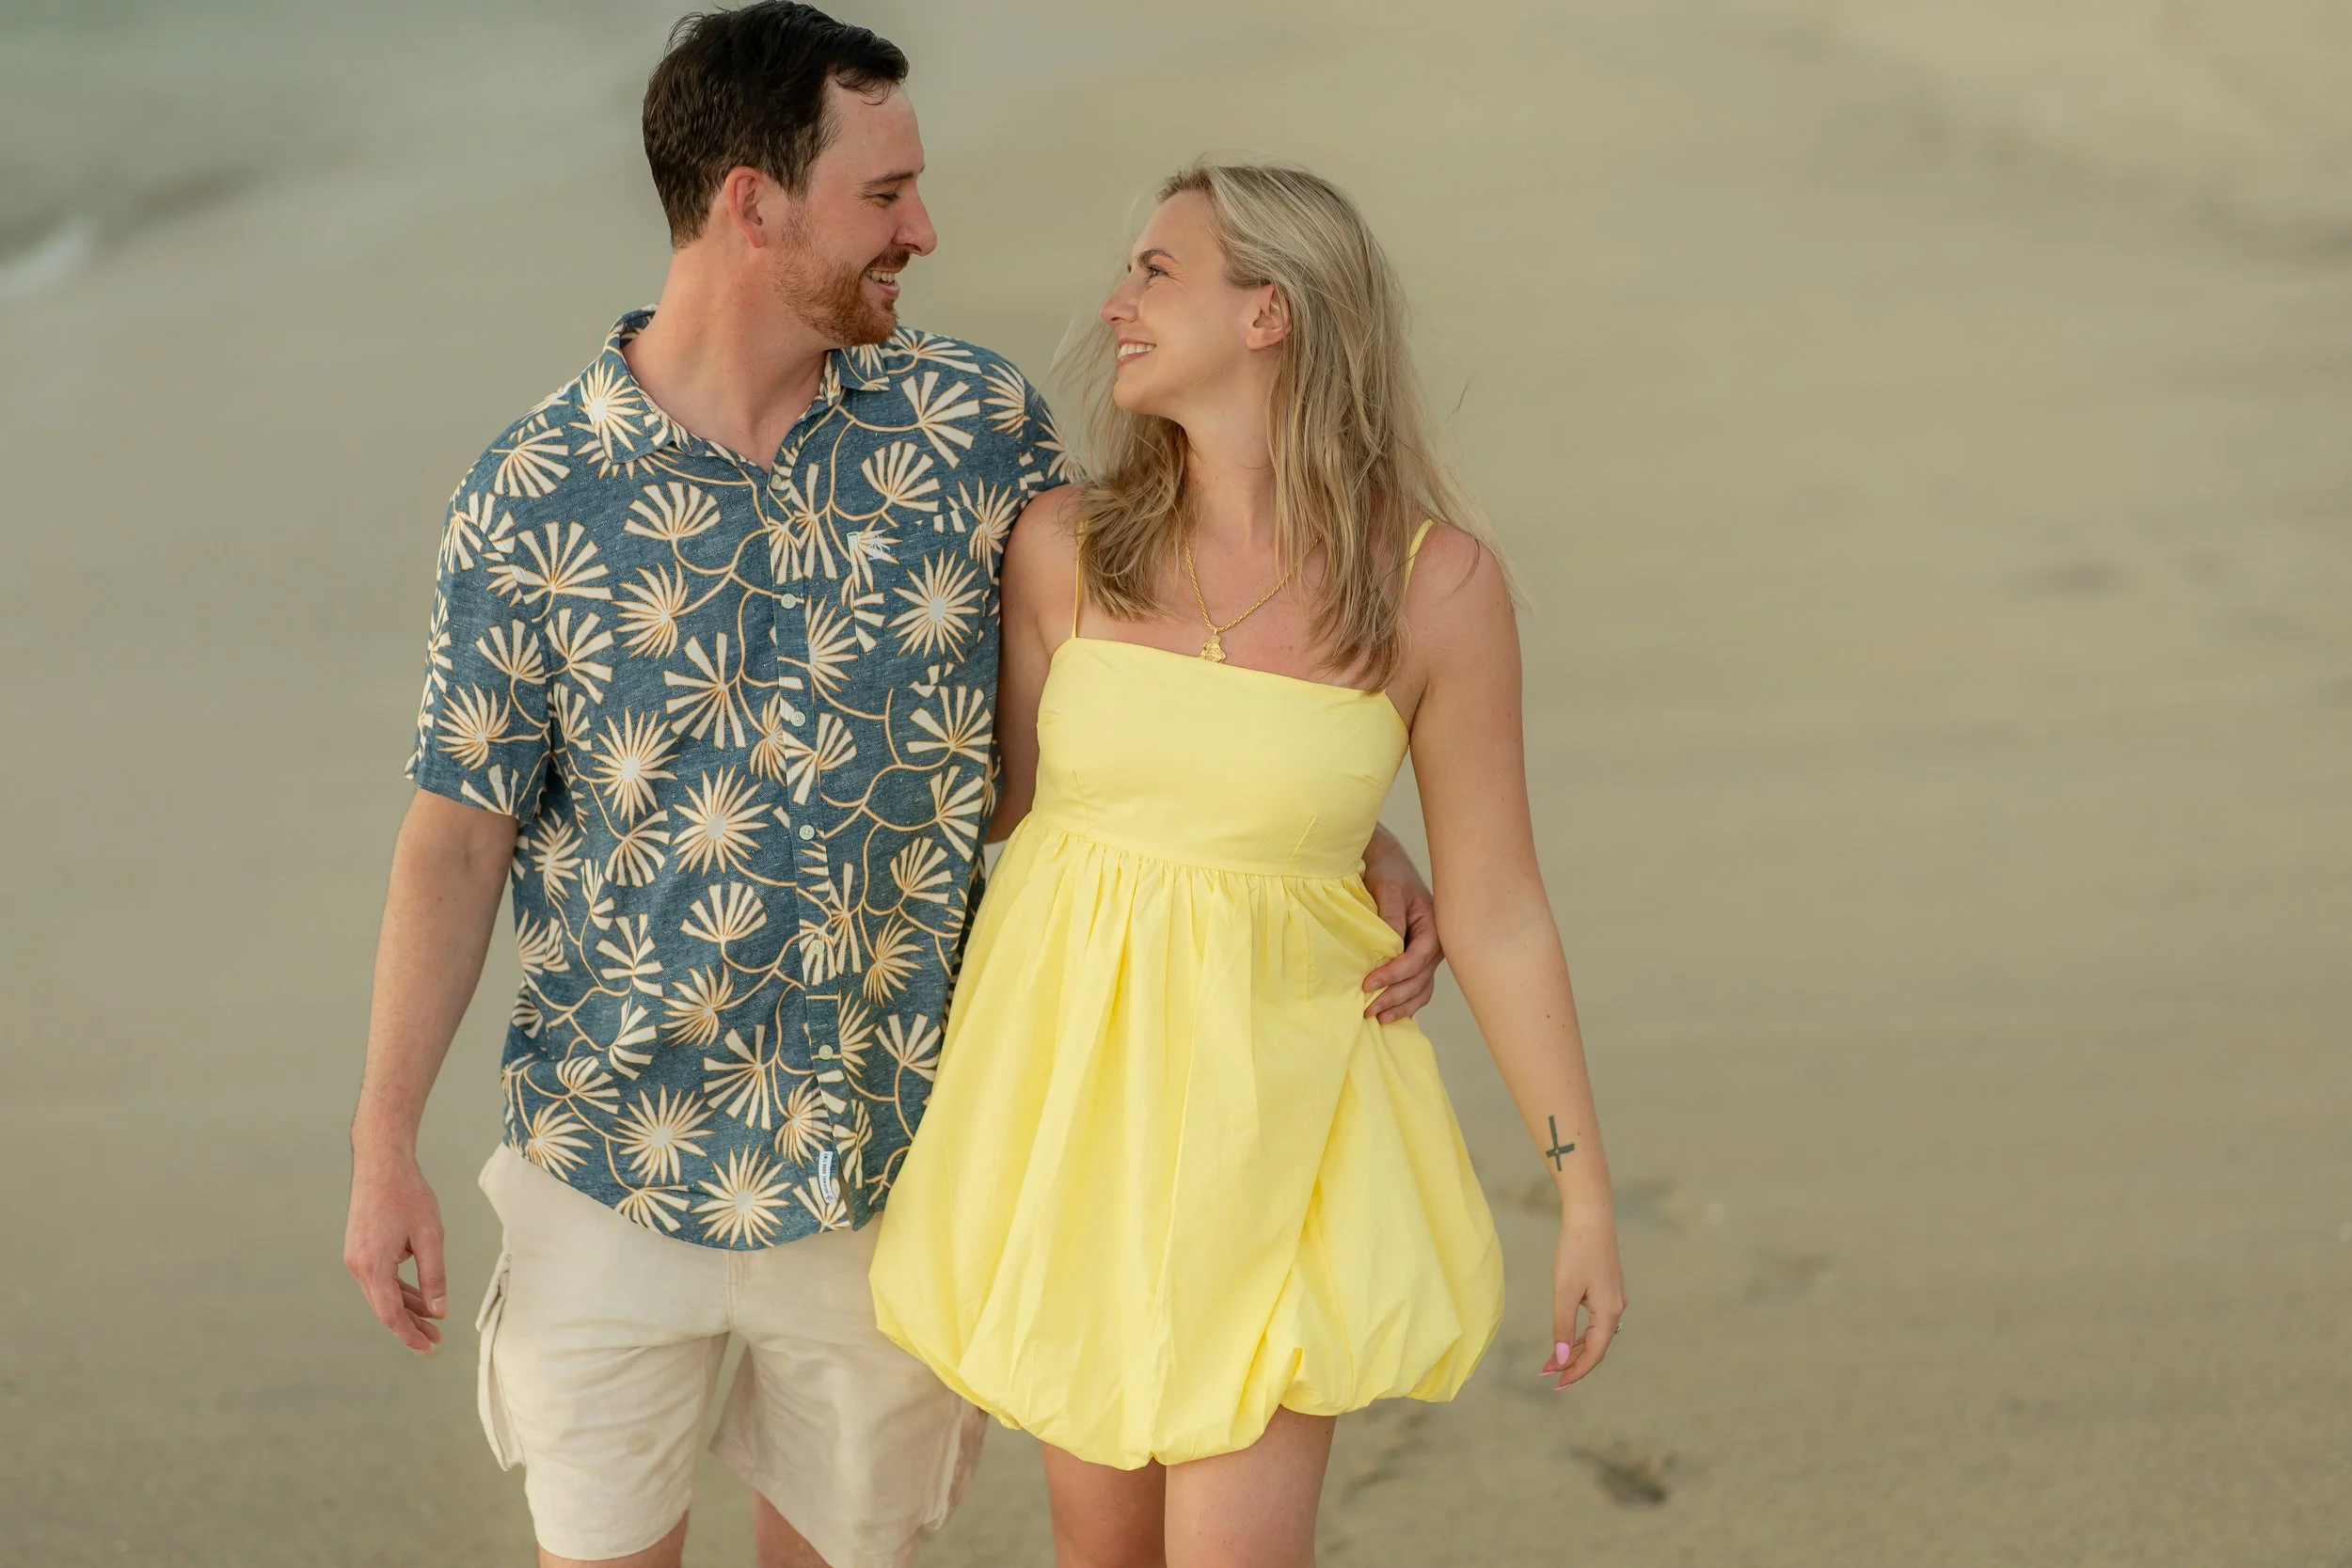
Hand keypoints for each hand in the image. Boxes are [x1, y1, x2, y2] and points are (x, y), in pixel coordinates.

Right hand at [343, 1148, 448, 1353]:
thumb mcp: (430, 1236)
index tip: (428, 1347)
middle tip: (436, 1340)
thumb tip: (439, 1310)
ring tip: (433, 1321)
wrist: (381, 1164)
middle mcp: (358, 1266)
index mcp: (373, 1266)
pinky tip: (419, 1296)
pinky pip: (380, 1279)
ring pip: (382, 1294)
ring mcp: (356, 1258)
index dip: (409, 1334)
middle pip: (384, 1308)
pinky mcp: (360, 1250)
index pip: (390, 1313)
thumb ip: (434, 1275)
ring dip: (407, 1308)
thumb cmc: (408, 1195)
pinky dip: (399, 1289)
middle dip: (410, 1325)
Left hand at [1362, 836, 1441, 1022]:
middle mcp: (1435, 944)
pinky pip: (1417, 987)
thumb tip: (1389, 949)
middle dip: (1394, 996)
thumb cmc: (1389, 873)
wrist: (1388, 864)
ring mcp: (1427, 954)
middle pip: (1420, 980)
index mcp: (1434, 926)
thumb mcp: (1389, 889)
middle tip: (1368, 1009)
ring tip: (1377, 1017)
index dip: (1394, 974)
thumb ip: (1391, 918)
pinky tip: (1388, 1014)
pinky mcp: (1417, 960)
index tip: (1368, 983)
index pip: (1417, 959)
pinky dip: (1404, 1002)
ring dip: (1400, 1006)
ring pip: (1420, 989)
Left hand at [1541, 1212, 1625, 1389]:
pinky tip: (1565, 1336)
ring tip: (1551, 1361)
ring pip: (1595, 1334)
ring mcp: (1614, 1297)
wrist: (1591, 1216)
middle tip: (1547, 1375)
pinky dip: (1579, 1332)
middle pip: (1595, 1347)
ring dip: (1574, 1348)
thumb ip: (1562, 1326)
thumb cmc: (1576, 1251)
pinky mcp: (1608, 1287)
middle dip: (1571, 1363)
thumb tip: (1560, 1358)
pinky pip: (1595, 1320)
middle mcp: (1617, 1307)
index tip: (1555, 1384)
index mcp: (1609, 1311)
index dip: (1574, 1371)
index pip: (1593, 1354)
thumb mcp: (1564, 1291)